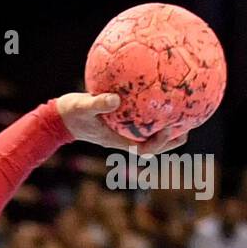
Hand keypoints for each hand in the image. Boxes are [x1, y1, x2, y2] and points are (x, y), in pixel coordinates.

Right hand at [55, 92, 188, 155]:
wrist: (58, 119)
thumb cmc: (70, 113)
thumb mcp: (81, 106)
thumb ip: (97, 103)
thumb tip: (116, 98)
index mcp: (116, 140)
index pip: (143, 149)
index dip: (159, 142)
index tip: (169, 128)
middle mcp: (122, 139)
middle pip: (152, 148)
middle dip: (171, 141)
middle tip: (187, 128)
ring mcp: (121, 134)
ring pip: (148, 138)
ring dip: (166, 132)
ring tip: (182, 118)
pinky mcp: (119, 126)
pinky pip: (141, 125)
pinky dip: (153, 118)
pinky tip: (160, 103)